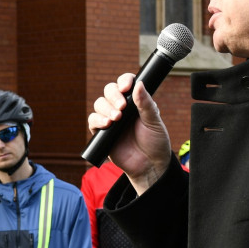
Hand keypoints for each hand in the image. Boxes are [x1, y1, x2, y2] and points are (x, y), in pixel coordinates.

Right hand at [89, 75, 170, 193]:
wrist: (149, 166)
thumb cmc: (155, 143)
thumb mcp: (154, 121)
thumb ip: (146, 103)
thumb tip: (139, 84)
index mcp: (135, 102)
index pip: (125, 83)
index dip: (124, 81)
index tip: (126, 88)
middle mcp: (121, 108)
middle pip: (109, 90)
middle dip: (113, 95)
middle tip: (122, 107)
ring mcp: (111, 119)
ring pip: (99, 104)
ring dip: (105, 108)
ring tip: (116, 119)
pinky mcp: (102, 133)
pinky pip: (93, 121)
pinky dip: (97, 120)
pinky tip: (107, 124)